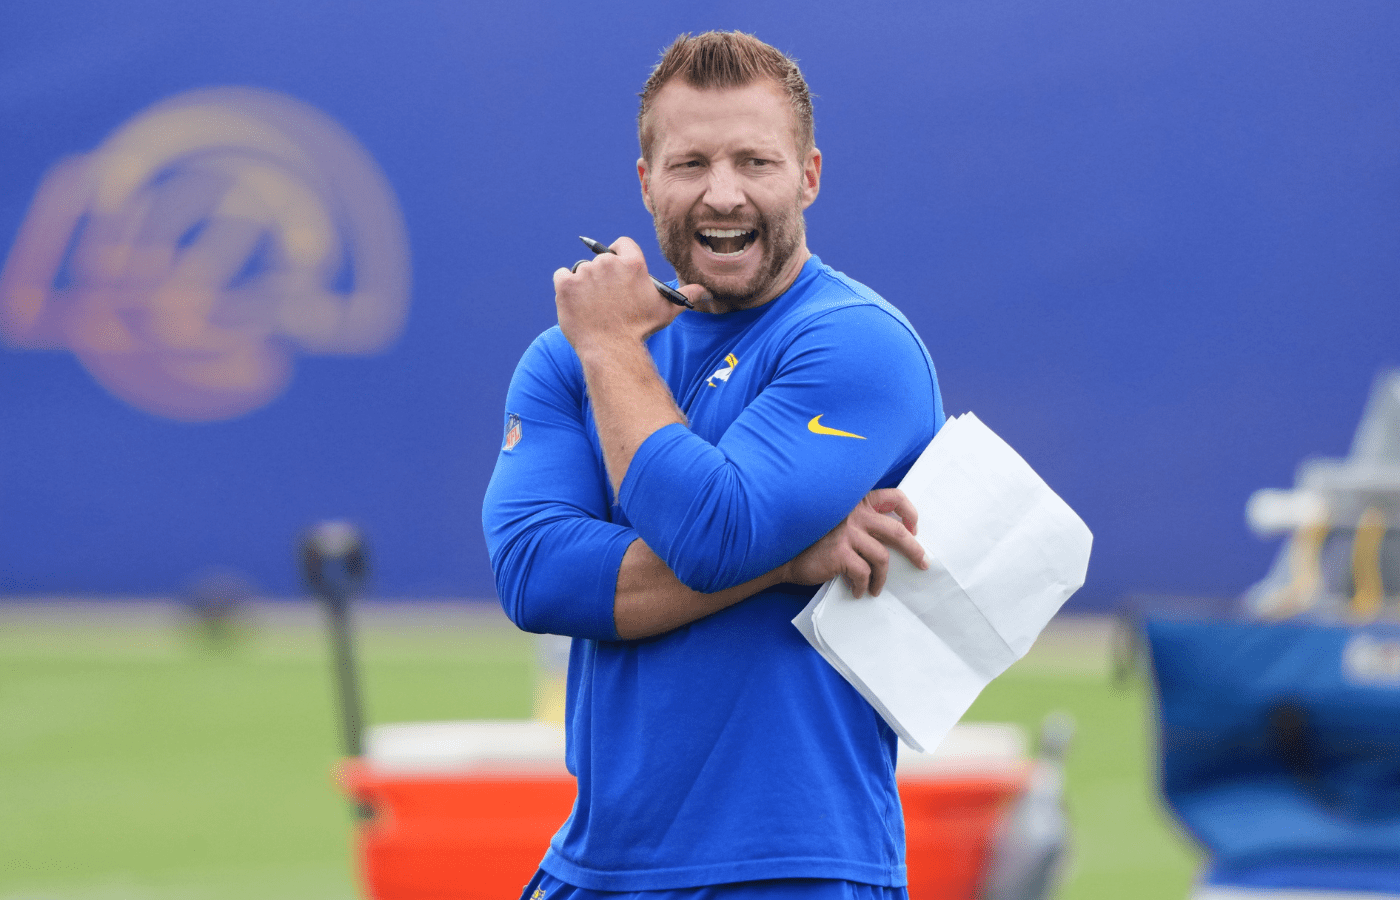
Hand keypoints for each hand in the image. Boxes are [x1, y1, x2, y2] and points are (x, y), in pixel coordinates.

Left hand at [553, 237, 686, 352]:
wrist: (612, 350)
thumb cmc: (640, 330)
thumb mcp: (667, 310)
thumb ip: (685, 295)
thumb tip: (705, 291)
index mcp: (632, 264)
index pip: (622, 244)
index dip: (618, 254)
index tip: (616, 267)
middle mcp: (608, 264)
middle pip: (601, 260)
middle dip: (602, 276)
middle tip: (605, 297)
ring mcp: (585, 273)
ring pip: (581, 270)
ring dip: (584, 283)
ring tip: (591, 306)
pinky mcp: (566, 285)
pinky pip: (562, 276)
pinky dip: (566, 288)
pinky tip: (576, 303)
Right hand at [783, 489, 927, 597]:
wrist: (782, 551)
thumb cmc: (810, 538)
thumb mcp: (836, 520)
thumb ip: (859, 521)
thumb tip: (891, 539)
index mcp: (856, 501)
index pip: (894, 496)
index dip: (909, 512)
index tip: (914, 529)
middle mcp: (854, 513)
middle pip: (897, 531)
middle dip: (914, 550)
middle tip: (922, 562)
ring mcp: (847, 533)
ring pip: (882, 557)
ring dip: (882, 577)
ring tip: (876, 587)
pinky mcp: (840, 553)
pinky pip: (863, 573)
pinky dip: (864, 585)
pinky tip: (858, 591)